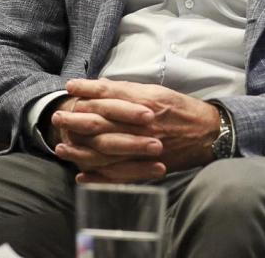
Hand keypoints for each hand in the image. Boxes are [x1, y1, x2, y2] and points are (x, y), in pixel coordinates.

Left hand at [55, 79, 222, 180]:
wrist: (208, 133)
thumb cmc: (182, 109)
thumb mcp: (158, 92)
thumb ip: (131, 91)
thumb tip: (104, 87)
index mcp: (145, 102)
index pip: (109, 95)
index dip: (87, 90)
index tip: (69, 87)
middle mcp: (142, 124)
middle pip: (101, 122)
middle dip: (75, 120)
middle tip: (56, 118)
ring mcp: (143, 147)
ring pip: (104, 150)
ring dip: (80, 150)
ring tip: (61, 148)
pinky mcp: (146, 166)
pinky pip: (117, 174)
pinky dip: (98, 177)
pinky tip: (81, 176)